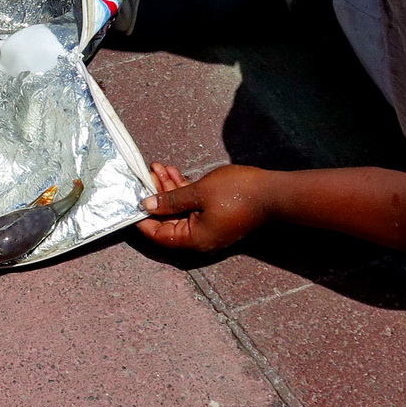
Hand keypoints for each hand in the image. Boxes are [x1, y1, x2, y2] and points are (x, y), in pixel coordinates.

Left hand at [135, 162, 272, 252]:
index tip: (131, 200)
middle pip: (168, 220)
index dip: (142, 218)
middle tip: (145, 174)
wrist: (273, 192)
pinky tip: (173, 172)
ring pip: (180, 209)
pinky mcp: (216, 216)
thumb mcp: (198, 192)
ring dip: (168, 189)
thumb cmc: (237, 193)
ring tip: (157, 167)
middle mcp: (199, 238)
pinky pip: (193, 206)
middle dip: (155, 196)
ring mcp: (209, 227)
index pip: (159, 235)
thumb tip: (146, 205)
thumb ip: (170, 200)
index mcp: (194, 239)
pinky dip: (183, 190)